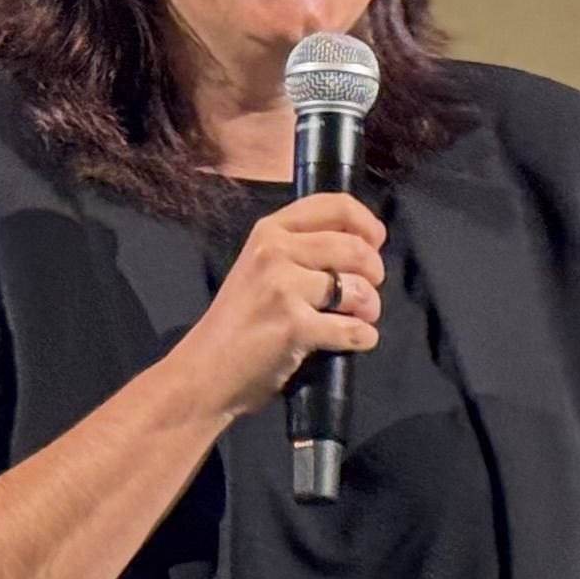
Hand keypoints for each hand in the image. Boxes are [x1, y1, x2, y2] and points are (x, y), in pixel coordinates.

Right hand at [163, 190, 381, 422]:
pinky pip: (352, 329)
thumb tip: (360, 245)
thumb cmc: (236, 323)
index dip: (367, 223)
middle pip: (355, 247)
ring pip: (359, 288)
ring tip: (361, 318)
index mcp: (269, 231)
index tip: (375, 242)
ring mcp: (283, 289)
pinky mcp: (294, 326)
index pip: (335, 206)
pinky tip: (356, 340)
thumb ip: (299, 249)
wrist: (204, 372)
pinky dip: (363, 337)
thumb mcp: (259, 268)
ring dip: (370, 307)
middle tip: (367, 292)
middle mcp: (275, 252)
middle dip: (375, 272)